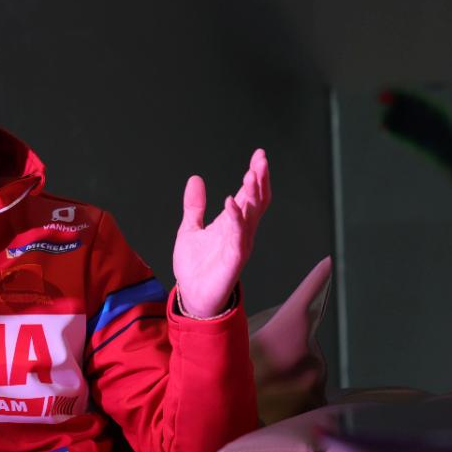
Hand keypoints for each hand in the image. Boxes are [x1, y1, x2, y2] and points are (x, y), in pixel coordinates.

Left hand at [172, 149, 270, 317]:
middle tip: (261, 160)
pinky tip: (231, 202)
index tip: (258, 156)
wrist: (192, 295)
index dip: (255, 175)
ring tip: (251, 174)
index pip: (249, 195)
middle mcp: (240, 232)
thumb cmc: (195, 266)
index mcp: (232, 223)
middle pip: (257, 202)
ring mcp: (239, 244)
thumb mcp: (190, 229)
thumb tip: (195, 179)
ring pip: (252, 216)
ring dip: (253, 194)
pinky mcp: (233, 259)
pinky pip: (238, 236)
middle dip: (260, 180)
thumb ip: (194, 206)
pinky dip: (236, 218)